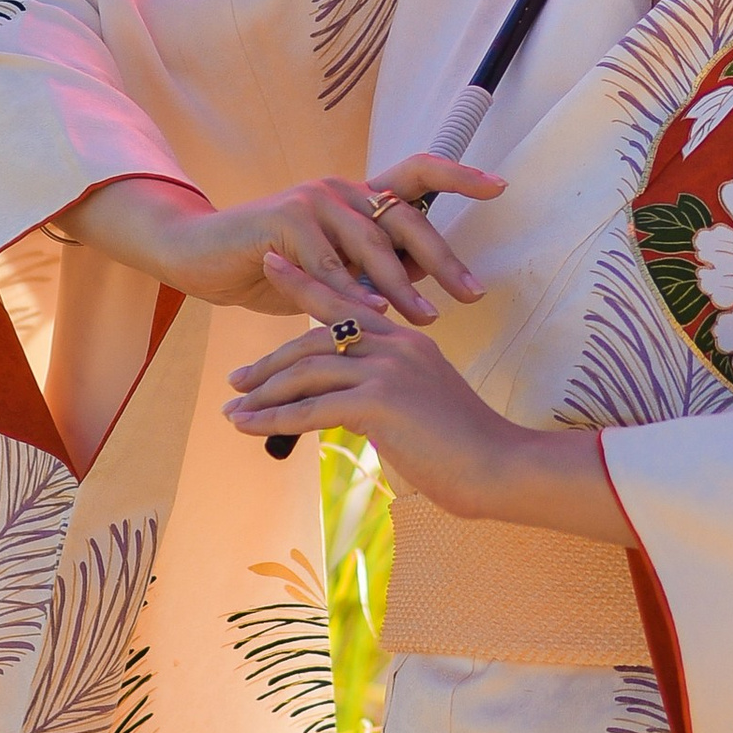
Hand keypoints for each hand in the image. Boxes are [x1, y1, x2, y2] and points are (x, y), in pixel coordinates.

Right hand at [55, 155, 503, 326]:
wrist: (201, 258)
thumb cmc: (272, 267)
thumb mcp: (332, 269)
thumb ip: (374, 268)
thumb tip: (428, 282)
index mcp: (357, 195)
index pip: (418, 174)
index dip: (458, 176)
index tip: (501, 186)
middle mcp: (340, 189)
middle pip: (404, 217)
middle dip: (442, 258)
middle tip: (472, 293)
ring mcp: (311, 201)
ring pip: (368, 245)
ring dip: (399, 284)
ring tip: (425, 317)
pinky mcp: (282, 222)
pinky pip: (325, 264)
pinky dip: (347, 292)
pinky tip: (369, 316)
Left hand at [222, 309, 629, 538]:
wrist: (500, 468)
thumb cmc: (468, 451)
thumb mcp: (423, 410)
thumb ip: (386, 398)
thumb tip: (352, 411)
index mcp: (407, 341)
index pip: (347, 306)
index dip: (305, 283)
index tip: (273, 264)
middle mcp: (396, 345)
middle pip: (317, 338)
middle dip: (271, 360)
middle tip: (236, 378)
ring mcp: (388, 370)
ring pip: (309, 372)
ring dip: (264, 392)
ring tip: (232, 410)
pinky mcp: (380, 402)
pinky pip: (312, 409)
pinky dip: (274, 420)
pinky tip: (248, 428)